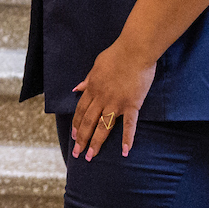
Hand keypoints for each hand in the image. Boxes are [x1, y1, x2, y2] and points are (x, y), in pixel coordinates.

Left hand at [70, 44, 155, 159]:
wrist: (135, 51)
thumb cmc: (116, 55)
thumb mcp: (96, 66)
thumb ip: (87, 80)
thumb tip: (76, 88)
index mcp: (92, 89)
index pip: (81, 111)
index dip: (77, 125)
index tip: (74, 136)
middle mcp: (101, 98)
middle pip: (89, 122)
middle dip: (82, 139)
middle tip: (78, 154)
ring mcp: (116, 103)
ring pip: (103, 127)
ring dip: (96, 142)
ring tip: (91, 156)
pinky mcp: (132, 105)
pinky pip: (129, 125)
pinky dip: (126, 139)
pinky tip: (124, 152)